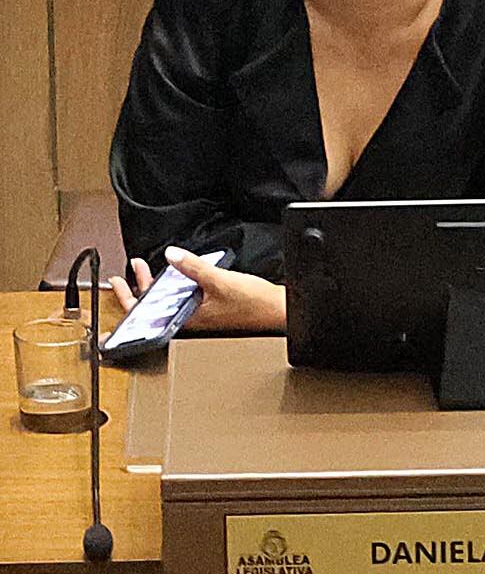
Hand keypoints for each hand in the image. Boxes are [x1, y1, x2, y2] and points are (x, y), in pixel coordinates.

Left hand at [127, 248, 281, 334]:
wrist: (278, 311)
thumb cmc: (253, 304)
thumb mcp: (219, 280)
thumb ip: (192, 267)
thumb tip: (171, 255)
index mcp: (184, 318)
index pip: (144, 312)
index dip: (126, 297)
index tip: (117, 282)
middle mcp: (188, 319)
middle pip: (154, 306)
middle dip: (139, 286)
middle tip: (131, 271)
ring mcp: (198, 315)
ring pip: (168, 302)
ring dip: (158, 285)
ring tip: (151, 270)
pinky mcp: (210, 310)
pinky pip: (183, 299)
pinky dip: (175, 287)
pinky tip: (179, 277)